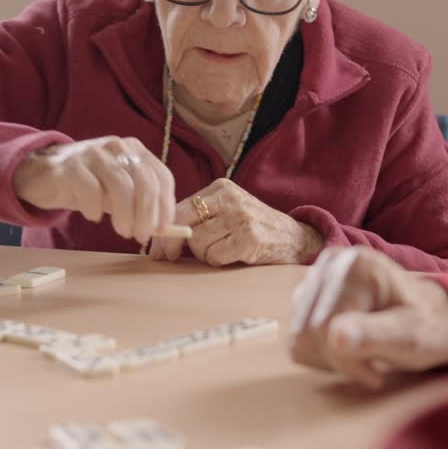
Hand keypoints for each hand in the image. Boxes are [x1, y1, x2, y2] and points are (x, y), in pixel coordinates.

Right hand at [14, 136, 176, 244]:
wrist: (41, 174)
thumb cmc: (86, 184)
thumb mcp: (116, 192)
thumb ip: (137, 204)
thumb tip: (161, 228)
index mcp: (133, 149)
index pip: (161, 176)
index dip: (165, 206)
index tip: (162, 229)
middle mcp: (116, 146)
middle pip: (144, 182)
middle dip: (147, 215)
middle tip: (141, 236)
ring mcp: (93, 153)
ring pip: (121, 186)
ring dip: (125, 215)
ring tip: (122, 231)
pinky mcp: (70, 166)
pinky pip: (91, 190)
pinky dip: (96, 209)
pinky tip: (94, 217)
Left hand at [149, 178, 322, 265]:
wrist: (292, 237)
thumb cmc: (251, 226)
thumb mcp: (227, 210)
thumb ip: (198, 217)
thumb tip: (157, 239)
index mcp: (220, 187)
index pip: (179, 208)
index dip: (164, 230)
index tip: (155, 248)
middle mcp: (230, 198)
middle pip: (183, 223)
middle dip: (173, 244)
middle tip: (170, 257)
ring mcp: (240, 217)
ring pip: (198, 243)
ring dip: (204, 254)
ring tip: (221, 249)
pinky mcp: (248, 239)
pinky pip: (215, 257)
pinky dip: (219, 261)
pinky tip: (234, 254)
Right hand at [288, 246, 447, 389]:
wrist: (429, 319)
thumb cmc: (427, 327)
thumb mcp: (411, 335)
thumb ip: (375, 334)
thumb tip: (335, 336)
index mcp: (356, 265)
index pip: (323, 325)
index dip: (346, 359)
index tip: (376, 375)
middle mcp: (330, 264)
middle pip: (307, 330)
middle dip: (340, 359)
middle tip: (373, 365)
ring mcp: (316, 279)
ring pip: (299, 337)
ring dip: (331, 359)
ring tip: (364, 356)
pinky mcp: (308, 298)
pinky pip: (298, 341)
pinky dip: (322, 356)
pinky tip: (349, 350)